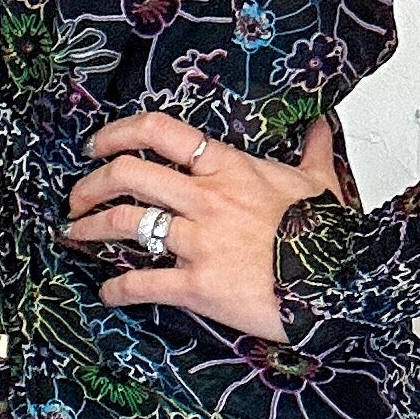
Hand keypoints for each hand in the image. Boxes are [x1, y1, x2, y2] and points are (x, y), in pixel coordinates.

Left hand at [62, 110, 344, 342]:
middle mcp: (205, 199)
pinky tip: (107, 292)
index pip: (158, 132)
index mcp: (228, 167)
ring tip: (76, 234)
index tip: (97, 146)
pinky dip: (116, 288)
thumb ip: (312, 150)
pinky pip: (142, 283)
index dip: (116, 134)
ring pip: (125, 224)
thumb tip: (320, 126)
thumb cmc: (329, 233)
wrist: (342, 282)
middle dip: (91, 184)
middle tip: (77, 197)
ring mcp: (198, 242)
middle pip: (127, 174)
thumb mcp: (319, 182)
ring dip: (91, 228)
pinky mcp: (197, 286)